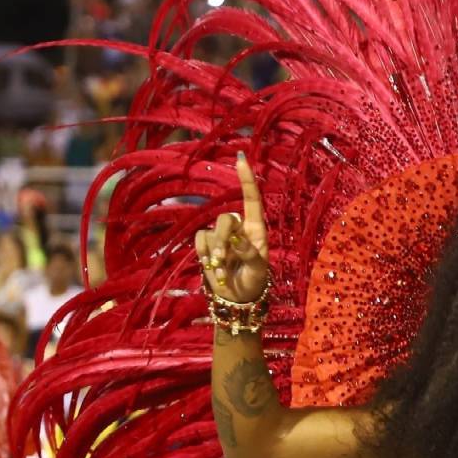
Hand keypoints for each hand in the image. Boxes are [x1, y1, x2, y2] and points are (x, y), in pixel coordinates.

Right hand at [194, 152, 269, 304]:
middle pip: (225, 220)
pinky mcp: (207, 244)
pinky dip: (204, 255)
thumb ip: (249, 253)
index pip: (252, 200)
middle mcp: (239, 229)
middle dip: (222, 241)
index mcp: (256, 230)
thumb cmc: (254, 282)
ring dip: (214, 255)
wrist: (237, 298)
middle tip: (222, 262)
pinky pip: (200, 240)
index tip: (241, 158)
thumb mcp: (257, 270)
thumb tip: (236, 239)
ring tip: (223, 273)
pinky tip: (212, 268)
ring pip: (211, 233)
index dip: (246, 179)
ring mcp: (222, 236)